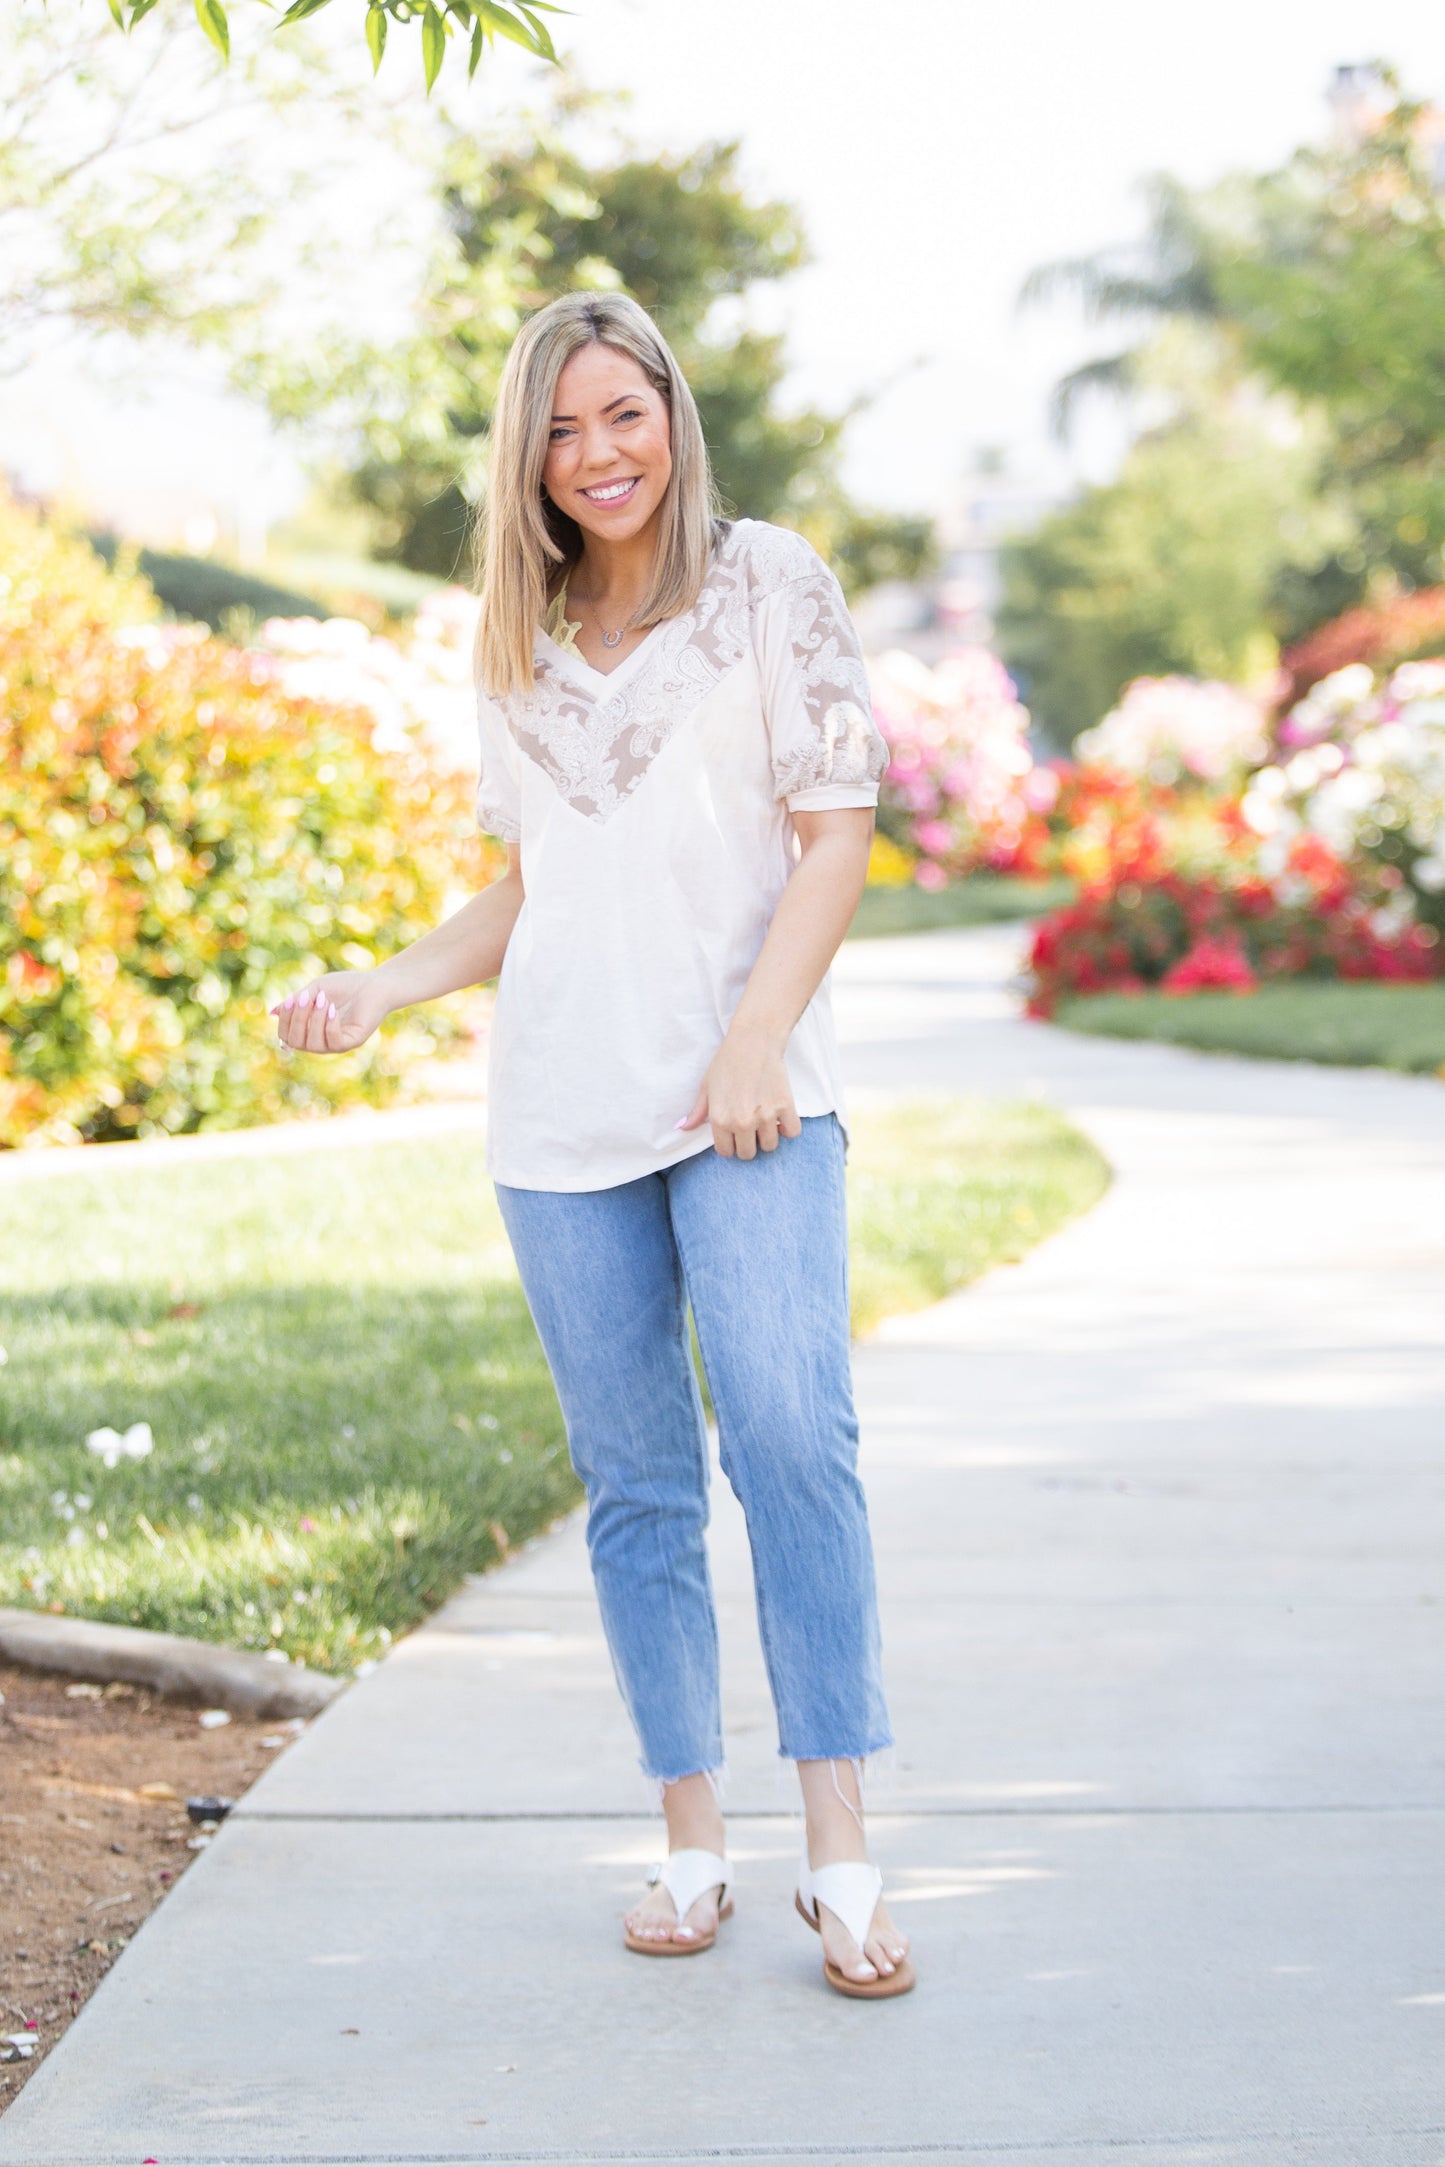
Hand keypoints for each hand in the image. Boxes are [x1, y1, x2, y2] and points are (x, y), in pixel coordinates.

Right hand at [270, 971, 388, 1055]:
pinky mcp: (352, 1042)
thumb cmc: (345, 986)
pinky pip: (333, 1042)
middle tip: (307, 997)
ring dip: (314, 1019)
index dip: (285, 1020)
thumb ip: (295, 1002)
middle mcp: (321, 1041)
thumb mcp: (314, 990)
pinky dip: (329, 1025)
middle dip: (297, 1018)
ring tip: (324, 999)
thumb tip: (271, 1013)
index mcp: (309, 1031)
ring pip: (312, 1044)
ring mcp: (336, 1044)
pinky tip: (333, 1009)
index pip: (286, 1036)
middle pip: (295, 1042)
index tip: (291, 999)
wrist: (374, 983)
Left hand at [678, 1028, 801, 1159]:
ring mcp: (765, 1116)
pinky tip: (781, 1118)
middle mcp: (742, 1122)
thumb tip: (683, 1128)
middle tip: (750, 1127)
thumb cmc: (727, 1062)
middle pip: (748, 1154)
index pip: (726, 1152)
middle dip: (748, 1143)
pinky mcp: (785, 1106)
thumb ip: (698, 1112)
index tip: (734, 1134)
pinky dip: (788, 1128)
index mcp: (720, 1120)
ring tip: (764, 1121)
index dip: (729, 1144)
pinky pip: (792, 1132)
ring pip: (769, 1146)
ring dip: (768, 1136)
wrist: (753, 1041)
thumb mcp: (707, 1086)